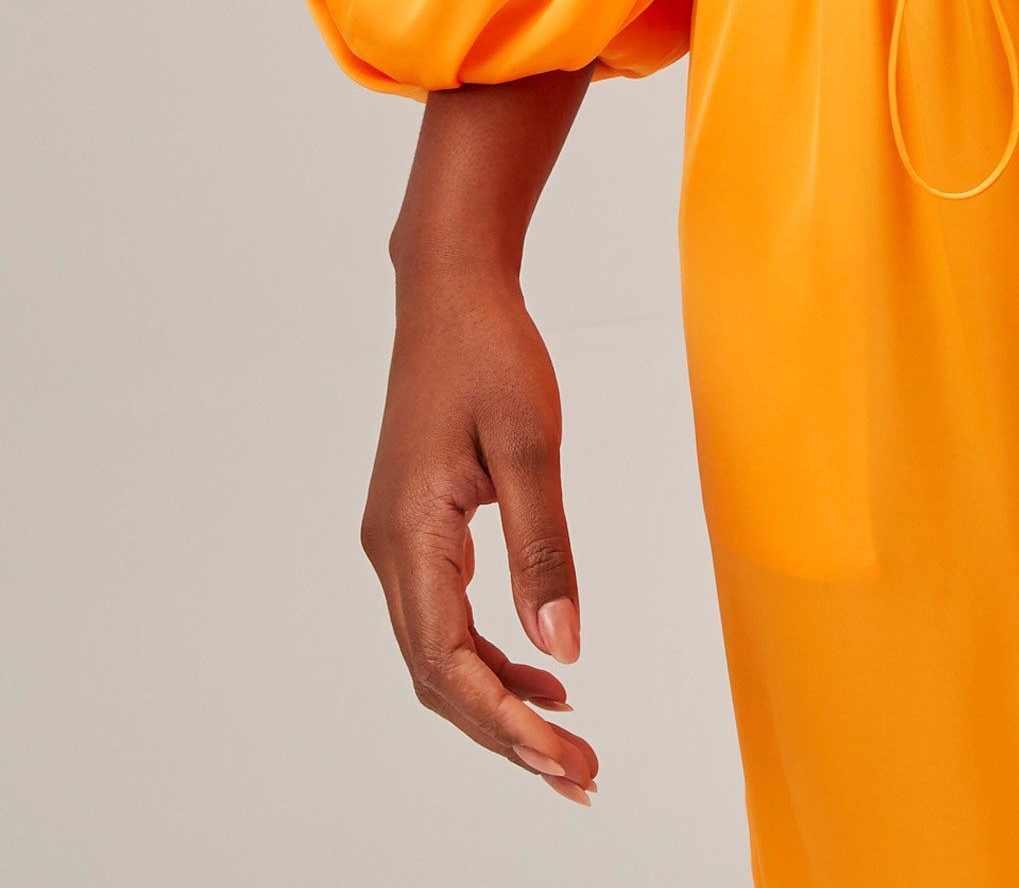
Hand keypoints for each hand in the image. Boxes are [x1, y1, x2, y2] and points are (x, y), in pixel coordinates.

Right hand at [360, 266, 598, 800]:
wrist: (450, 288)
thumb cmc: (489, 351)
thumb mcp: (528, 444)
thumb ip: (543, 547)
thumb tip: (563, 647)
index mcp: (409, 536)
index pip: (448, 663)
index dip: (505, 722)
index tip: (566, 761)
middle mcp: (390, 552)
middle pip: (440, 676)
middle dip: (507, 734)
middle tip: (581, 776)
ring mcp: (399, 543)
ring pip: (441, 655)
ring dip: (501, 703)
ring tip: (570, 743)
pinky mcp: (418, 529)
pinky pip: (447, 618)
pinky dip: (492, 656)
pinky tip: (543, 671)